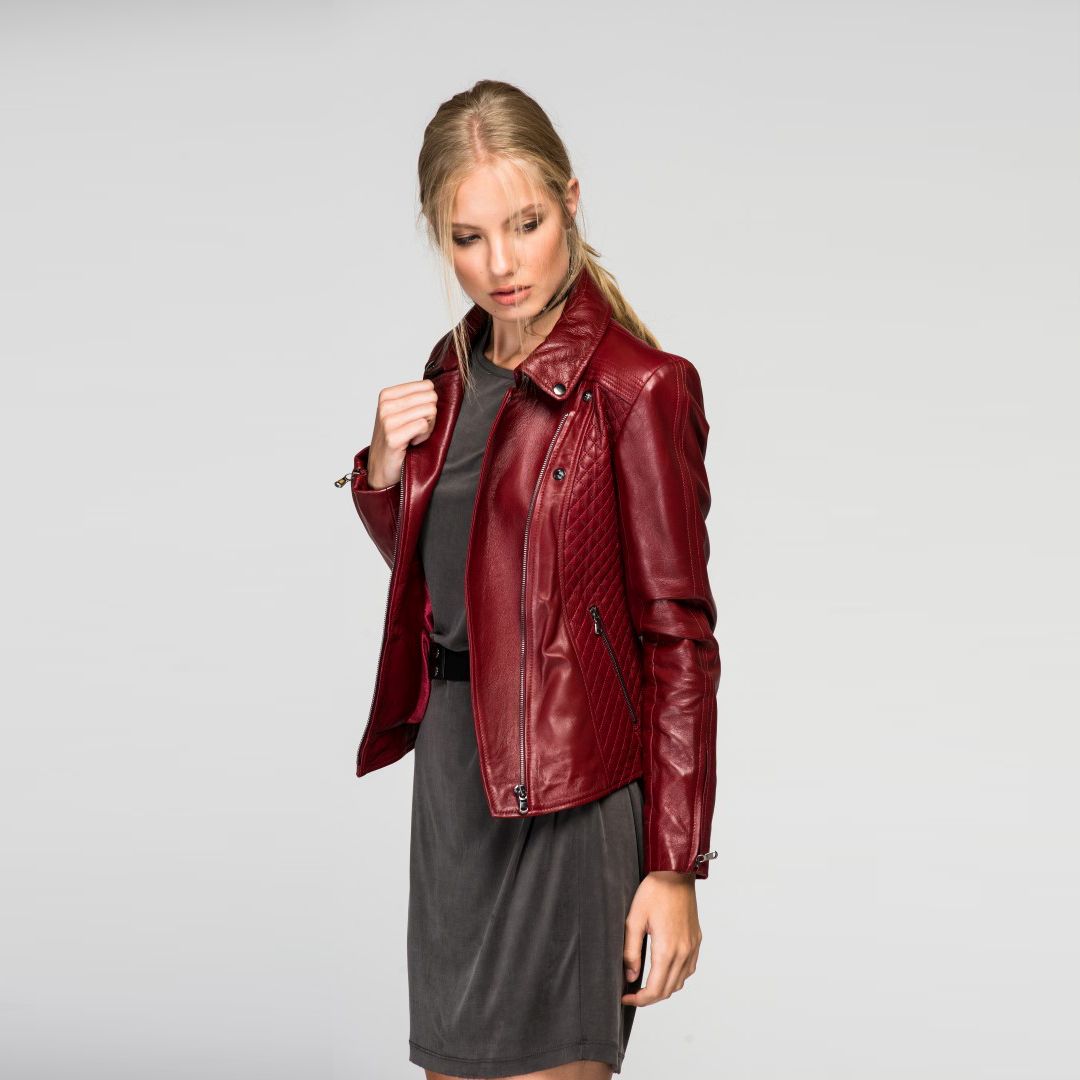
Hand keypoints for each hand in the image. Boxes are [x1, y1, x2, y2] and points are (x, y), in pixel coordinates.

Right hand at [365, 379, 437, 487]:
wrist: (381, 467)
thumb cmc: (395, 439)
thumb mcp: (400, 413)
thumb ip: (415, 398)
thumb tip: (434, 386)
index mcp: (387, 395)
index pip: (427, 386)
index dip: (429, 403)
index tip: (417, 416)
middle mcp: (385, 405)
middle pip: (430, 398)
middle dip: (430, 415)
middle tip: (417, 428)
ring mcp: (388, 421)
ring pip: (429, 411)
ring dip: (427, 427)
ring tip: (414, 436)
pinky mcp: (393, 437)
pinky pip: (423, 425)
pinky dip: (423, 436)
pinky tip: (412, 442)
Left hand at [621, 870, 702, 1005]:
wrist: (676, 872)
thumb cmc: (653, 892)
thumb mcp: (634, 920)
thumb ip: (630, 951)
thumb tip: (630, 976)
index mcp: (667, 949)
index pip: (655, 989)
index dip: (639, 999)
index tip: (626, 997)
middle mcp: (684, 952)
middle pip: (668, 990)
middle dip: (649, 998)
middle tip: (632, 993)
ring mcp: (692, 947)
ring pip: (680, 982)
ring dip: (663, 988)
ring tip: (645, 983)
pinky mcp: (696, 940)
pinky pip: (688, 969)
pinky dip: (676, 976)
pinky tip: (663, 969)